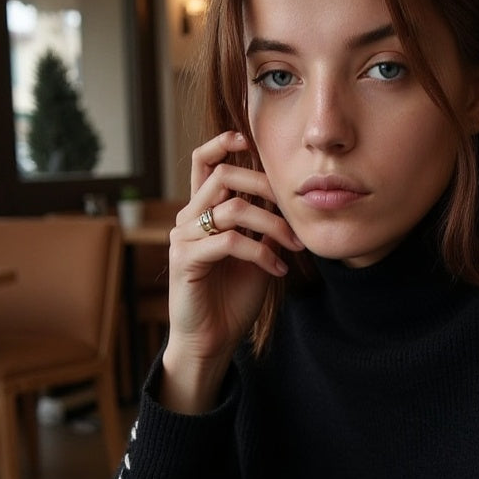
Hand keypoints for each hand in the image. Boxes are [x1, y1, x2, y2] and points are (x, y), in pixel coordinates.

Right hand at [159, 131, 302, 412]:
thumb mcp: (257, 253)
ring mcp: (184, 238)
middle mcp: (189, 219)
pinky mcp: (185, 261)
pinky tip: (277, 270)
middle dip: (265, 185)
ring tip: (294, 246)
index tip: (247, 137)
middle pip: (224, 177)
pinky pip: (227, 242)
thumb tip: (287, 196)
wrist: (212, 341)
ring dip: (271, 225)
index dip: (222, 143)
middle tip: (294, 207)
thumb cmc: (234, 298)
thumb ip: (263, 223)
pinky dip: (259, 253)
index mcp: (203, 212)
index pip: (204, 163)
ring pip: (231, 209)